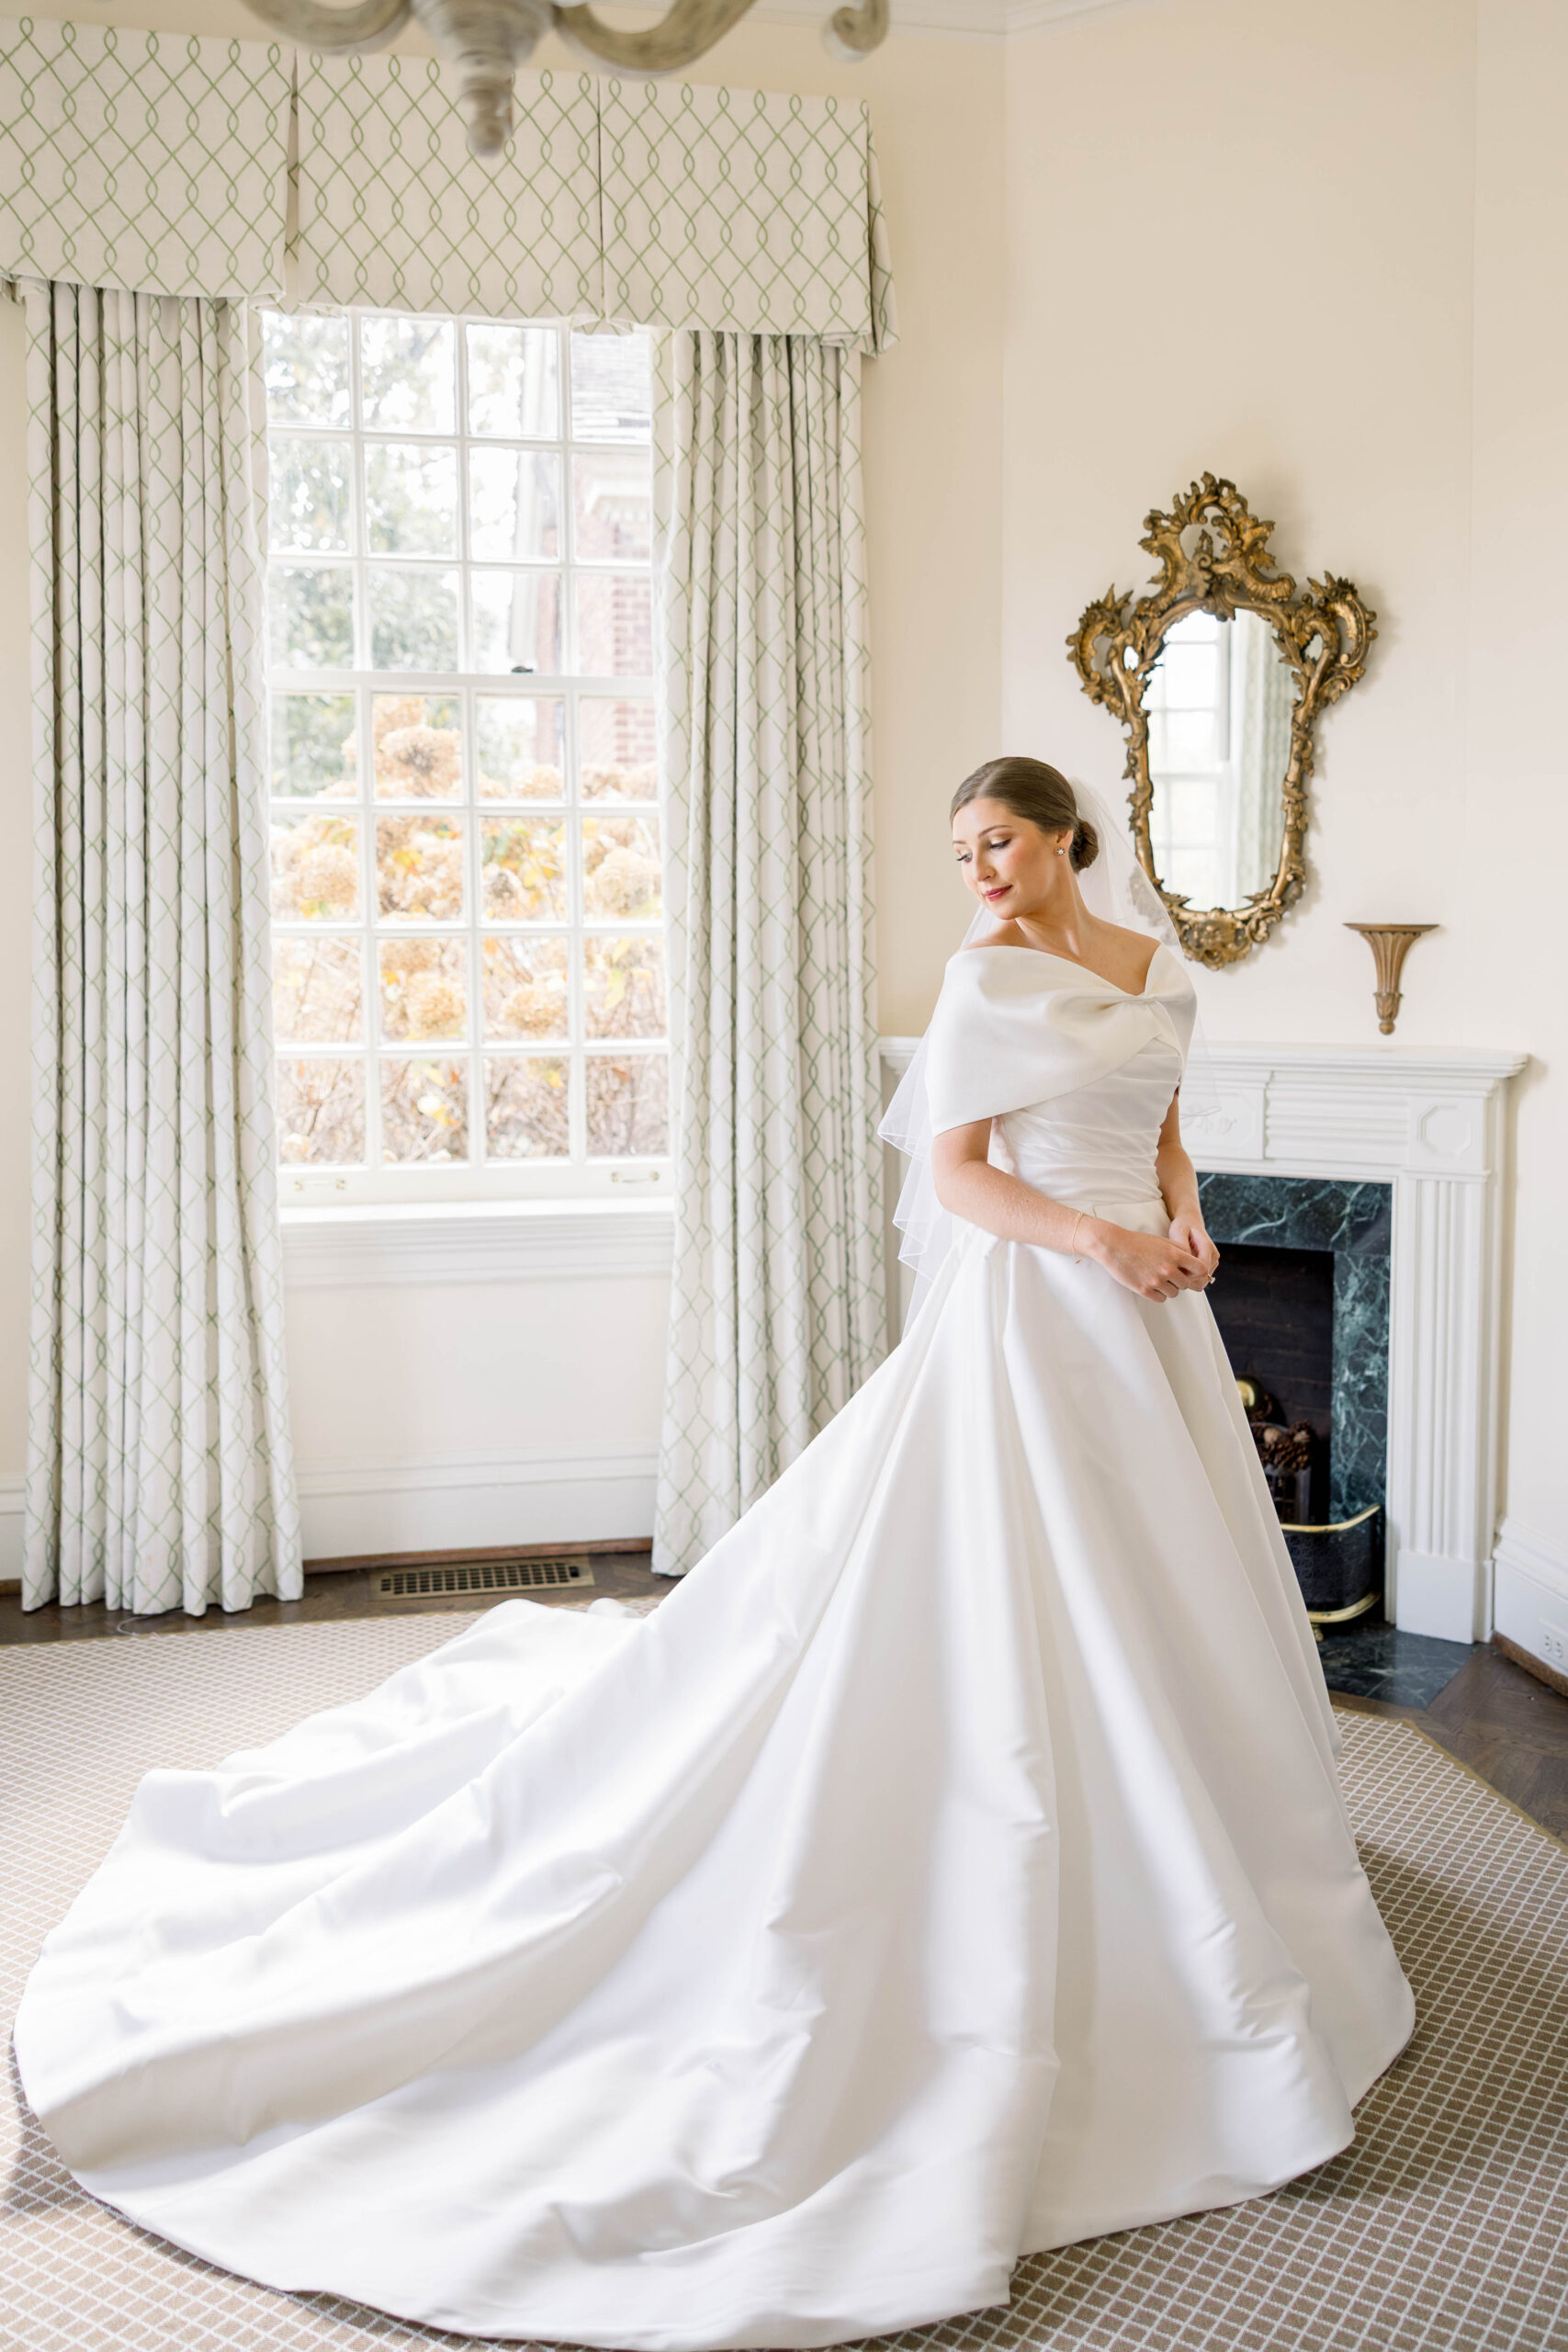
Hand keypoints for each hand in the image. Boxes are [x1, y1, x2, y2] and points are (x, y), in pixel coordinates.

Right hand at [1085, 1221, 1207, 1302]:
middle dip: (1180, 1281)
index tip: (1191, 1272)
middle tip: (1170, 1275)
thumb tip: (1193, 1262)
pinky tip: (1152, 1285)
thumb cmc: (1138, 1242)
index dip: (1197, 1271)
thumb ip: (1179, 1250)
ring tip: (1159, 1279)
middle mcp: (1167, 1269)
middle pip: (1186, 1284)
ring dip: (1169, 1288)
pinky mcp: (1144, 1290)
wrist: (1114, 1246)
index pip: (1200, 1268)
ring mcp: (1156, 1281)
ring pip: (1174, 1293)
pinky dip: (1159, 1294)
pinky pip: (1161, 1299)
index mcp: (1174, 1255)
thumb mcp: (1162, 1241)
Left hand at [1167, 1212, 1219, 1285]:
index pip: (1202, 1269)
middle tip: (1171, 1276)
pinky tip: (1180, 1276)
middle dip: (1187, 1280)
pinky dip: (1191, 1281)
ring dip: (1189, 1282)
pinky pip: (1202, 1280)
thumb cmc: (1182, 1226)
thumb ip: (1183, 1247)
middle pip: (1203, 1277)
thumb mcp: (1178, 1232)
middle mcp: (1214, 1255)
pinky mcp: (1210, 1266)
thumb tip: (1185, 1261)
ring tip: (1174, 1276)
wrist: (1190, 1222)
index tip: (1174, 1271)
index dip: (1188, 1274)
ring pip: (1203, 1281)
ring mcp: (1213, 1262)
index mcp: (1207, 1246)